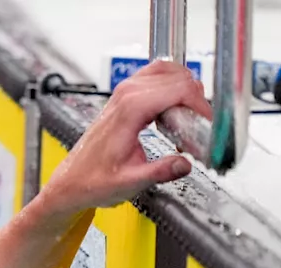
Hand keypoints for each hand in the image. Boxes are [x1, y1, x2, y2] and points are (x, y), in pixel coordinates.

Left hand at [39, 61, 211, 215]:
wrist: (72, 180)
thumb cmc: (93, 180)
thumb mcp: (130, 182)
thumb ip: (159, 172)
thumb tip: (184, 164)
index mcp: (130, 109)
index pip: (180, 89)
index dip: (201, 106)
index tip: (208, 125)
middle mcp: (127, 94)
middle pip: (179, 78)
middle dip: (196, 101)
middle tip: (198, 129)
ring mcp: (125, 91)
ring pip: (170, 71)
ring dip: (186, 92)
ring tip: (187, 122)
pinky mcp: (126, 95)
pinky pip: (158, 77)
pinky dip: (173, 88)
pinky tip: (174, 114)